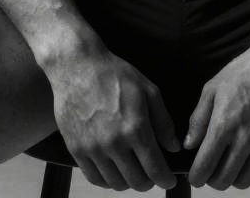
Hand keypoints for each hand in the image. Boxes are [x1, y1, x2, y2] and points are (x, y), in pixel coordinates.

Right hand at [47, 48, 180, 190]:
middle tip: (151, 173)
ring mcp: (93, 148)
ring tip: (132, 169)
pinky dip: (107, 179)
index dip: (165, 180)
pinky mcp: (76, 149)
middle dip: (149, 181)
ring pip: (116, 184)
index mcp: (135, 128)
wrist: (77, 66)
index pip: (155, 168)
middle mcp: (114, 143)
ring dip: (128, 181)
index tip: (168, 181)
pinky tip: (113, 169)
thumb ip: (163, 121)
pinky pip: (95, 178)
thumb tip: (173, 147)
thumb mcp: (147, 89)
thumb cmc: (114, 73)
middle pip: (137, 182)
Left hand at [184, 42, 249, 188]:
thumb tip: (189, 144)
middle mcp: (244, 139)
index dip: (196, 177)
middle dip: (213, 179)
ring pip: (245, 181)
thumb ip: (199, 118)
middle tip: (212, 170)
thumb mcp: (213, 88)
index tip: (196, 176)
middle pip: (224, 180)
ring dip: (234, 179)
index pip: (204, 167)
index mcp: (223, 125)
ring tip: (231, 167)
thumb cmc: (244, 71)